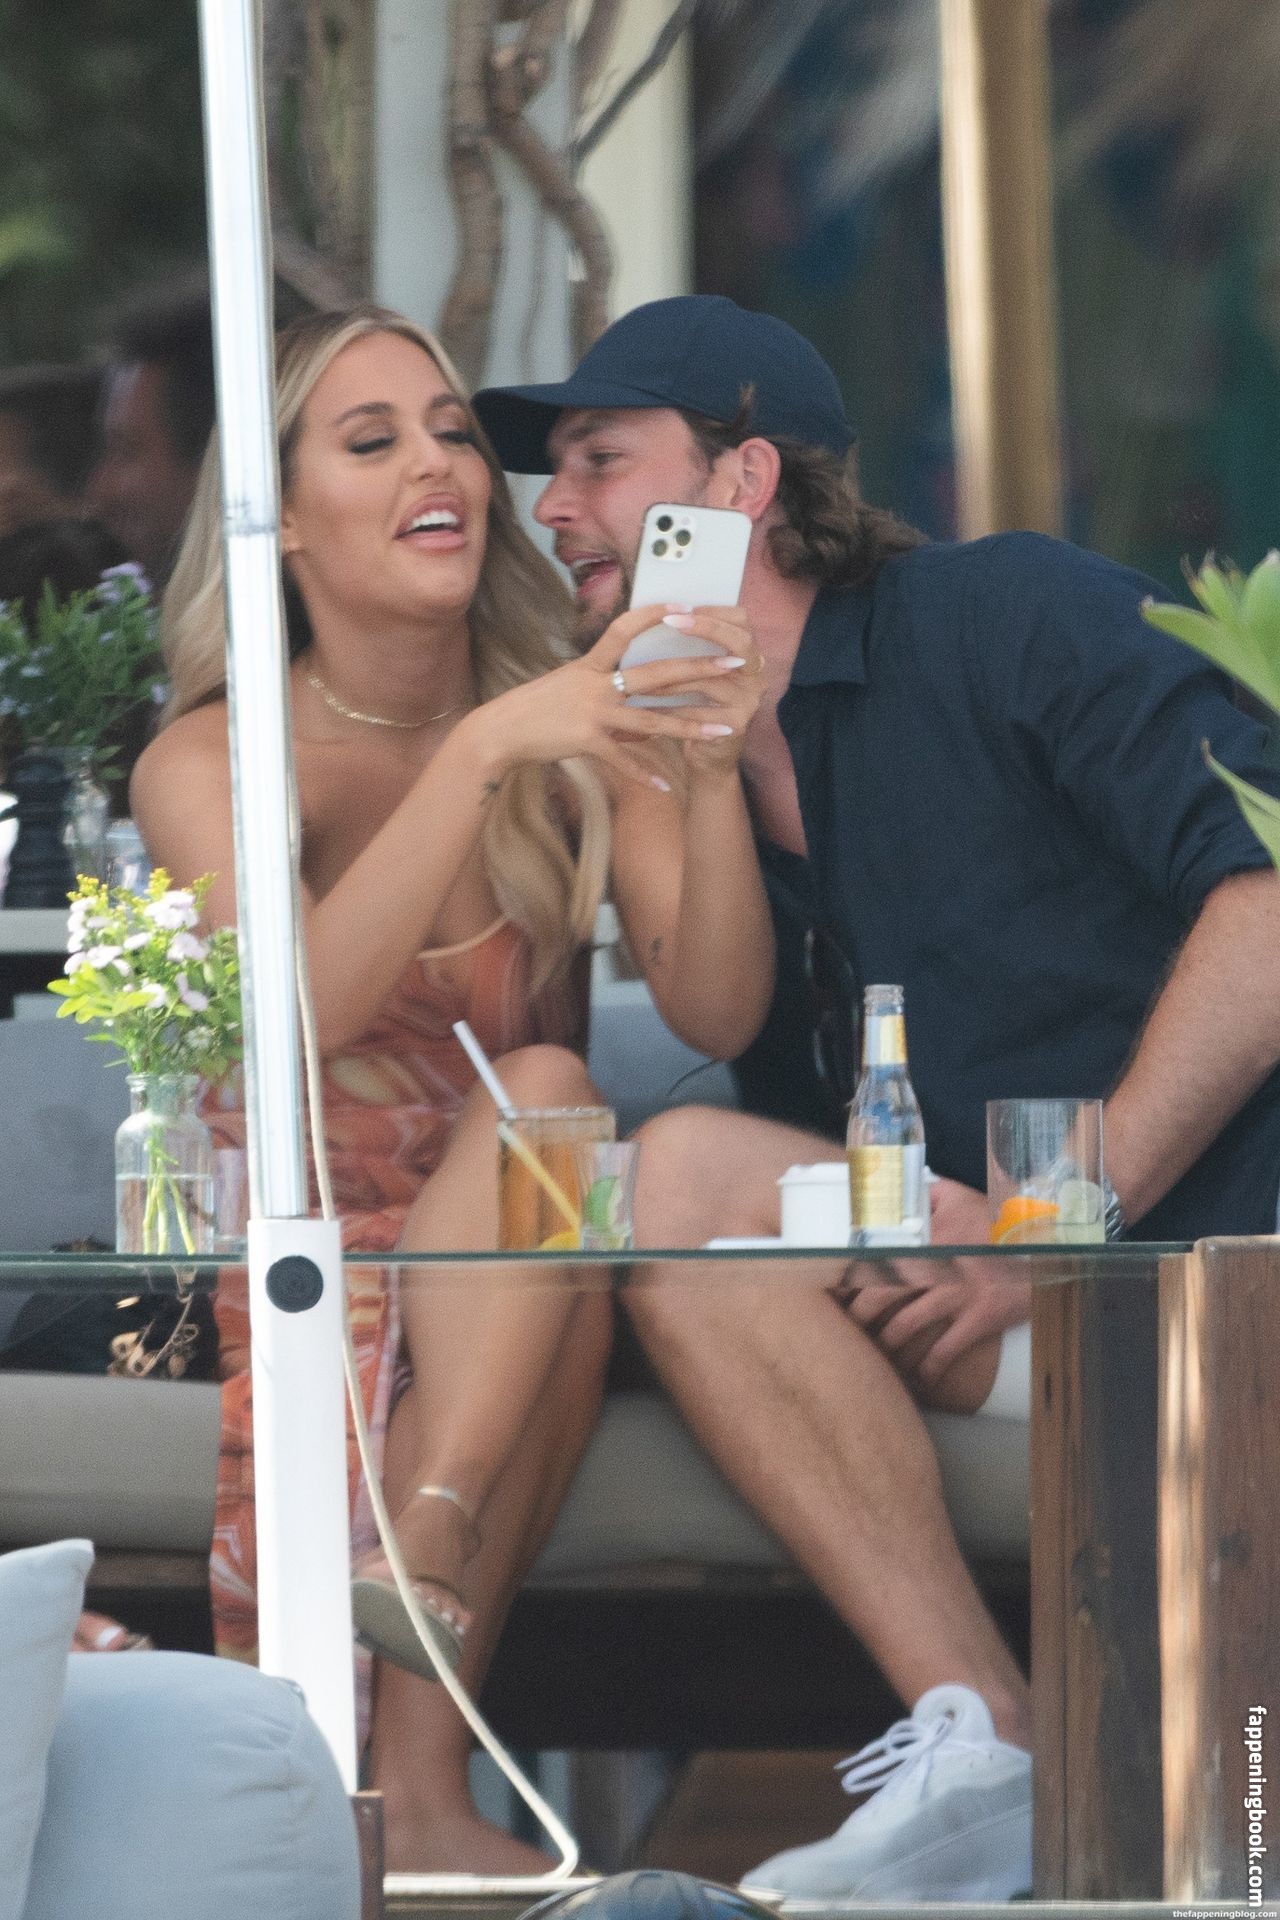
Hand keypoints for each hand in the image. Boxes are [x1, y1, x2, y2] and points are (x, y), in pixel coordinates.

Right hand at [465, 603, 755, 790]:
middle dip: (698, 669)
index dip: (655, 614)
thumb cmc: (534, 708)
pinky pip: (623, 760)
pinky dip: (644, 774)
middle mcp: (596, 684)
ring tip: (723, 728)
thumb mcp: (568, 685)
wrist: (499, 732)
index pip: (626, 628)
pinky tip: (667, 786)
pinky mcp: (586, 742)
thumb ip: (602, 686)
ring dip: (690, 726)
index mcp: (591, 664)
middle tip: (734, 663)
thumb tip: (635, 702)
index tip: (687, 605)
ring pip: (650, 720)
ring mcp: (592, 714)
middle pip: (656, 674)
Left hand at [643, 606, 764, 777]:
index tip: (679, 608)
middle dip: (706, 628)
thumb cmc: (696, 704)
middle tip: (671, 622)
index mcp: (748, 654)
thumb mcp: (696, 672)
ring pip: (711, 679)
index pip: (742, 619)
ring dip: (673, 677)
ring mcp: (749, 700)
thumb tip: (656, 614)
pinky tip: (646, 709)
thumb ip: (689, 647)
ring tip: (642, 677)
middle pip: (740, 641)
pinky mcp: (736, 725)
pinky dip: (669, 709)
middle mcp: (756, 674)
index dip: (713, 610)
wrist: (710, 754)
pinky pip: (698, 712)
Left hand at [842, 1178, 1028, 1390]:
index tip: (833, 1295)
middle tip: (847, 1332)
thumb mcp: (957, 1194)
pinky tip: (920, 1380)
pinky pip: (946, 1350)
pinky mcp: (980, 1317)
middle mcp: (934, 1265)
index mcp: (923, 1237)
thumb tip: (891, 1195)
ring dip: (886, 1346)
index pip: (872, 1258)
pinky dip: (929, 1369)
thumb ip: (921, 1194)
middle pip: (879, 1296)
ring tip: (876, 1356)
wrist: (1044, 1243)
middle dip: (858, 1318)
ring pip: (905, 1326)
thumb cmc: (995, 1219)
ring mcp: (957, 1293)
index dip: (846, 1279)